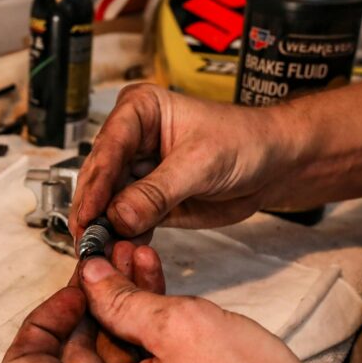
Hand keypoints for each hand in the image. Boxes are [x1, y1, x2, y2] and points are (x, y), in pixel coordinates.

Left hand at [0, 253, 333, 362]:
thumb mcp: (180, 327)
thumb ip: (122, 297)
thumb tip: (93, 277)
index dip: (42, 319)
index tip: (75, 290)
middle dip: (90, 304)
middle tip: (112, 263)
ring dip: (119, 316)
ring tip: (140, 264)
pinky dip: (139, 345)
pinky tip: (159, 298)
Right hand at [70, 83, 296, 239]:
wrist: (275, 165)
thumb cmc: (246, 142)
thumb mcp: (201, 163)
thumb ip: (157, 192)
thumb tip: (119, 216)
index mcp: (139, 110)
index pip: (109, 147)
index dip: (97, 183)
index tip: (88, 212)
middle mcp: (131, 138)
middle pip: (100, 177)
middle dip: (93, 209)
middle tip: (86, 239)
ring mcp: (136, 171)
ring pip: (107, 202)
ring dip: (104, 227)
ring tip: (98, 250)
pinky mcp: (145, 199)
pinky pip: (126, 220)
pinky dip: (123, 237)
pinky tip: (119, 252)